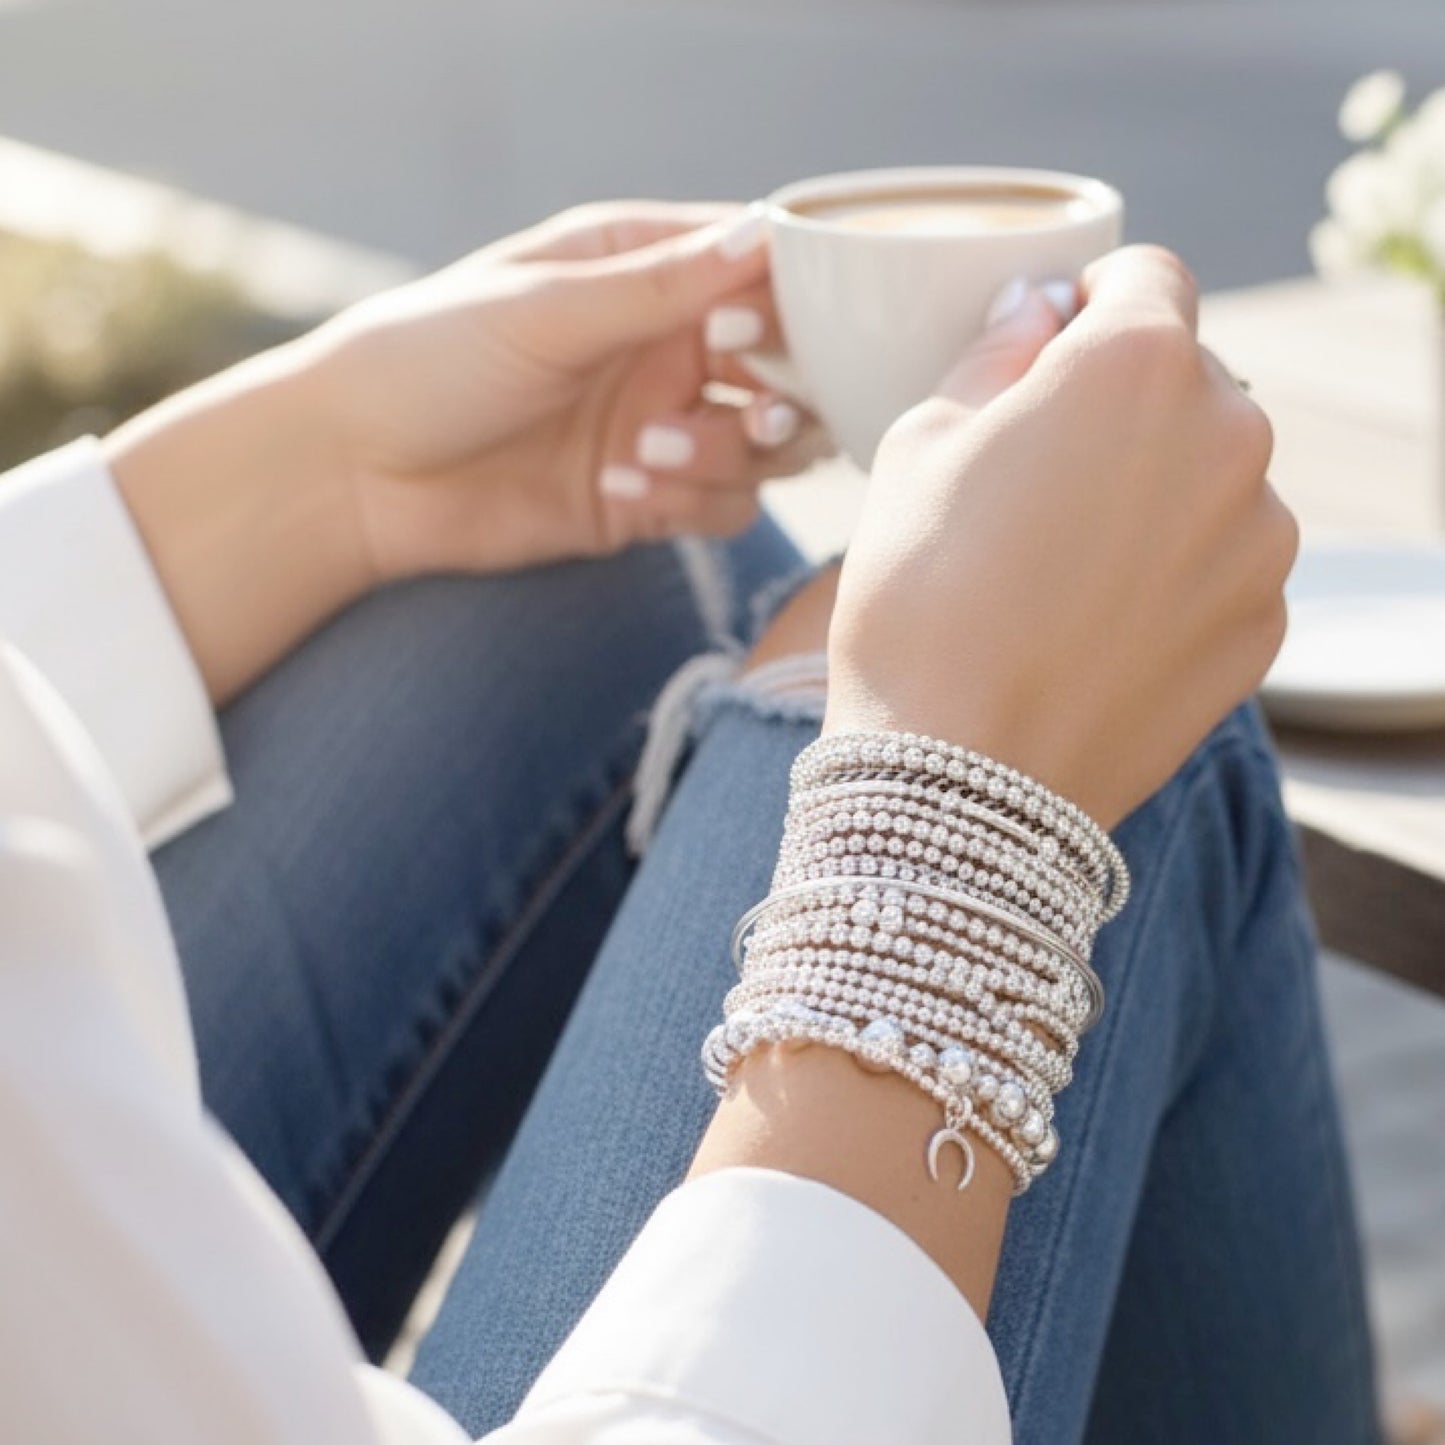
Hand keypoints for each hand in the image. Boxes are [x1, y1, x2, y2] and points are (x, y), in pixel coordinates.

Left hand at [315, 202, 825, 579]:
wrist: (355, 473)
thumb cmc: (430, 358)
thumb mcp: (546, 309)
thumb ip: (658, 285)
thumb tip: (765, 234)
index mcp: (644, 274)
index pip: (760, 276)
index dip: (784, 306)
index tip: (743, 331)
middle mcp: (666, 349)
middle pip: (789, 370)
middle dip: (781, 395)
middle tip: (745, 409)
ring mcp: (662, 427)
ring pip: (768, 447)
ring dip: (728, 453)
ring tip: (647, 450)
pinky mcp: (647, 501)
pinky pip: (722, 508)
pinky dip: (693, 502)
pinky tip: (618, 488)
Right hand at [826, 245, 1294, 826]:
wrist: (961, 780)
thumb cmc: (919, 602)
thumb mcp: (918, 448)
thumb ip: (994, 357)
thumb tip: (1037, 313)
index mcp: (1135, 365)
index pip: (1148, 277)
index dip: (1095, 300)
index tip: (1057, 340)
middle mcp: (1229, 434)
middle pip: (1188, 381)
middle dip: (1123, 405)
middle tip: (1038, 476)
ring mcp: (1260, 537)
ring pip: (1213, 476)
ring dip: (1156, 490)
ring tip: (1064, 567)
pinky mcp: (1264, 622)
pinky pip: (1225, 563)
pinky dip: (1176, 572)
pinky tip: (1098, 624)